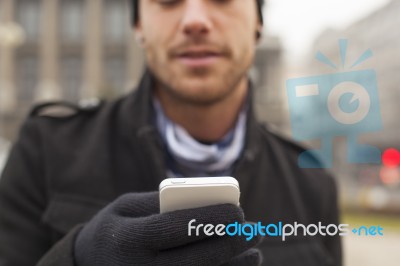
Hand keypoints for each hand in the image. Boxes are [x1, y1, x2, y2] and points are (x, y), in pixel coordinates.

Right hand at [74, 192, 261, 265]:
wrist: (88, 265)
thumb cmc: (113, 228)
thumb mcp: (127, 207)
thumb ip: (163, 202)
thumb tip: (208, 202)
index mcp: (129, 239)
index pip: (175, 228)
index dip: (210, 219)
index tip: (239, 211)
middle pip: (195, 259)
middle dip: (230, 244)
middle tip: (255, 230)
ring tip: (255, 253)